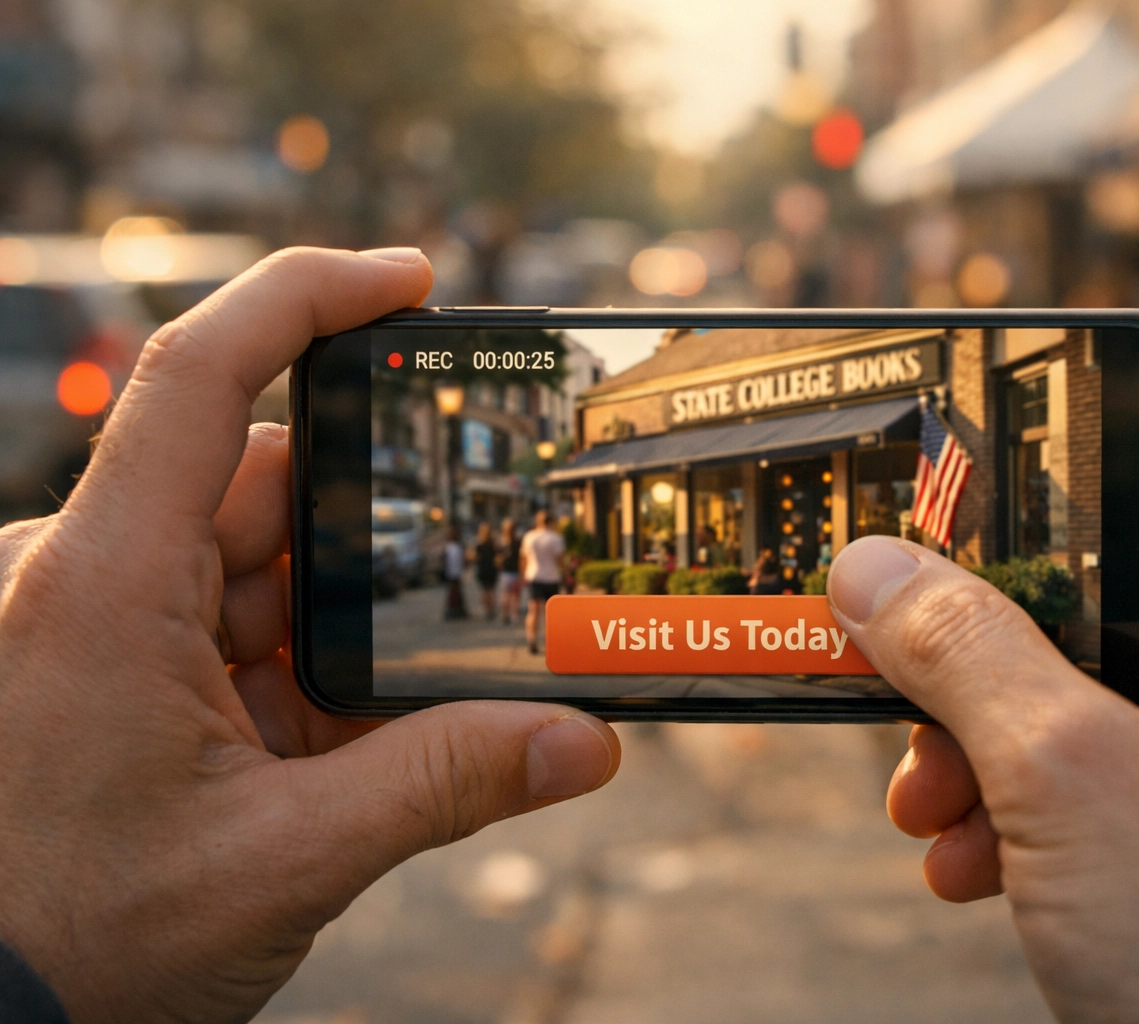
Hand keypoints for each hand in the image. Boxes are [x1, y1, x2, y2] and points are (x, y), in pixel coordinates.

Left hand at [0, 248, 619, 1023]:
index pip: (202, 378)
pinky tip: (349, 740)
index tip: (414, 280)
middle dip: (376, 545)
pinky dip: (305, 674)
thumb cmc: (72, 940)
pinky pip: (236, 634)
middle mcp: (93, 580)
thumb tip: (586, 742)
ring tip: (414, 699)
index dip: (309, 299)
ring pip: (262, 572)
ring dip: (344, 631)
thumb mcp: (280, 862)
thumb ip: (441, 785)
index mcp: (102, 585)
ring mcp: (104, 625)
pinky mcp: (118, 673)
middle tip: (480, 580)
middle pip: (267, 490)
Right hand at [828, 438, 1138, 1022]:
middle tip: (918, 687)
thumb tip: (875, 568)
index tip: (980, 502)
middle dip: (1011, 661)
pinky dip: (1079, 823)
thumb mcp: (1074, 789)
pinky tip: (989, 872)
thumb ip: (967, 654)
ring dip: (1023, 754)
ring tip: (934, 811)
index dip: (1087, 478)